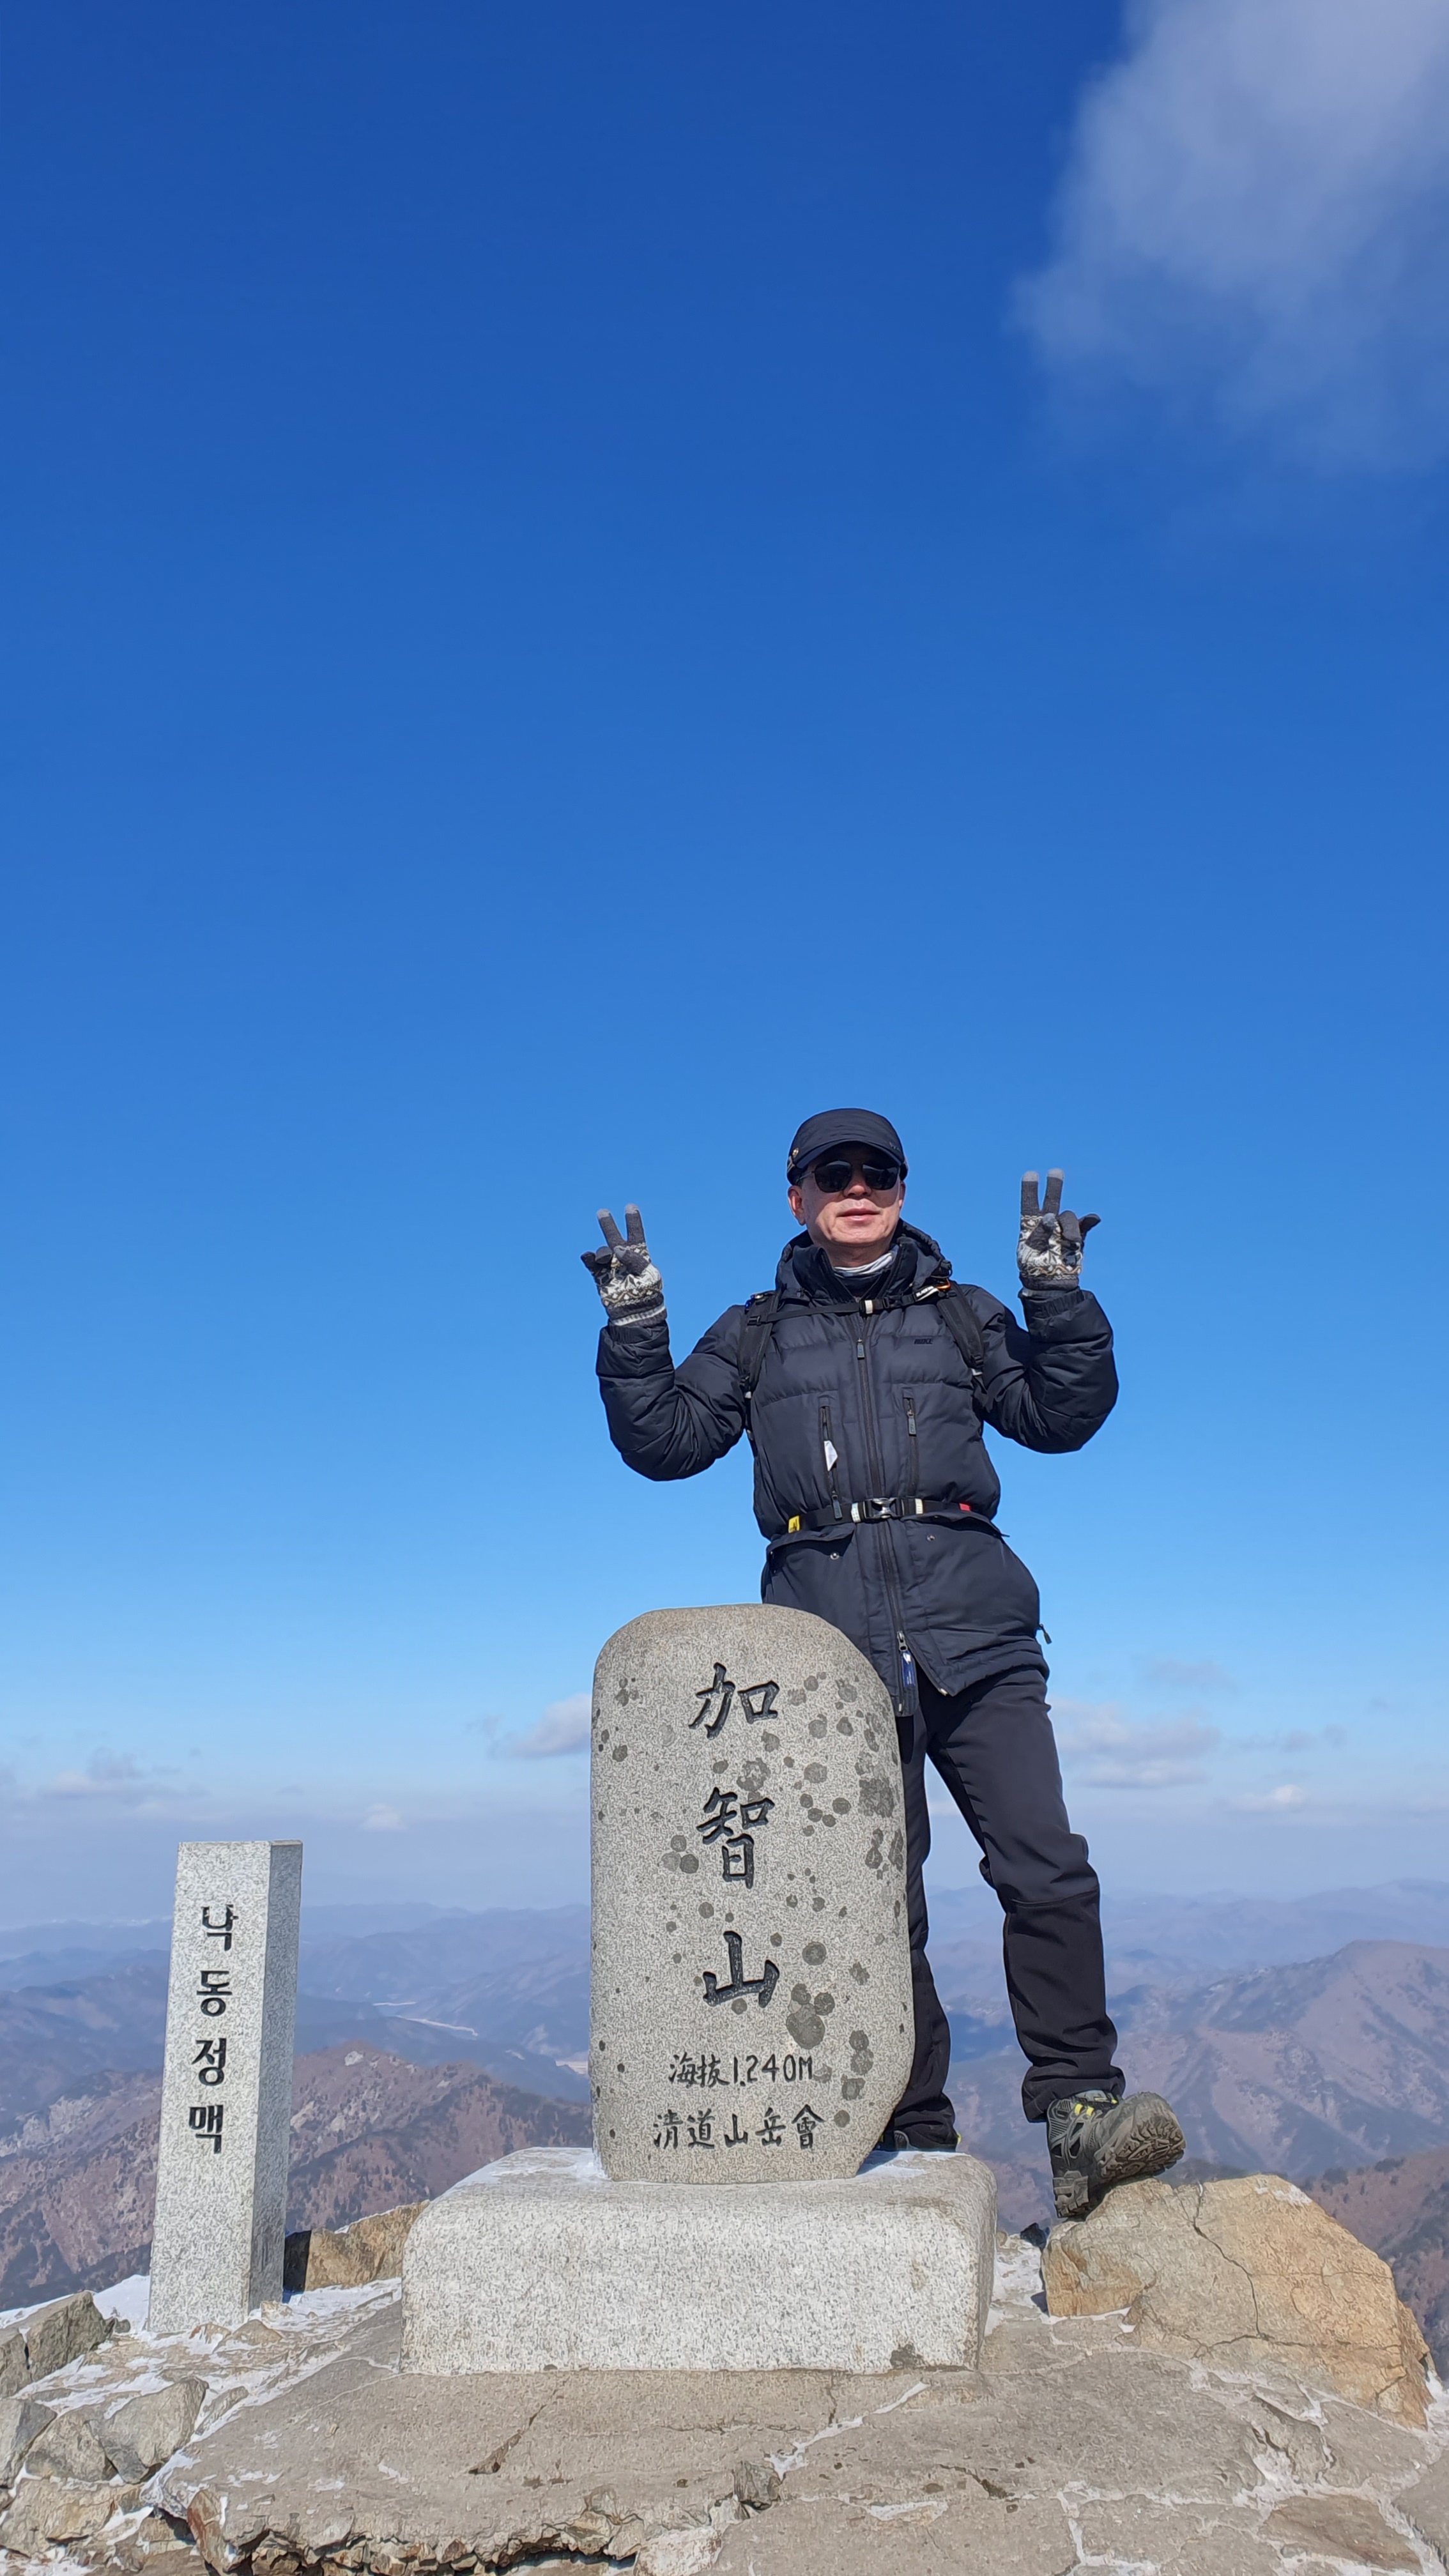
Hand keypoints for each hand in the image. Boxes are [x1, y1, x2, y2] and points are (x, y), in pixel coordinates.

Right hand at [581, 1204, 666, 1328]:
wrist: (636, 1314)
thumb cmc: (648, 1293)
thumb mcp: (648, 1275)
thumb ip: (635, 1259)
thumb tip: (617, 1249)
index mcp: (639, 1255)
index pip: (636, 1235)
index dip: (633, 1221)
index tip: (630, 1207)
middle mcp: (623, 1258)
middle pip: (614, 1238)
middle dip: (608, 1225)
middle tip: (602, 1212)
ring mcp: (611, 1267)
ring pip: (603, 1252)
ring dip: (603, 1251)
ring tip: (605, 1257)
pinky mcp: (601, 1277)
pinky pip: (593, 1265)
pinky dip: (589, 1259)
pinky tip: (587, 1255)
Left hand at [1018, 1170, 1099, 1289]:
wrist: (1050, 1286)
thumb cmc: (1034, 1270)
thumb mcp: (1030, 1252)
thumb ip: (1040, 1233)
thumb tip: (1050, 1216)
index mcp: (1031, 1226)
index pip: (1030, 1204)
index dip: (1030, 1189)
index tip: (1031, 1174)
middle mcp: (1048, 1224)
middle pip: (1052, 1201)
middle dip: (1054, 1186)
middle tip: (1056, 1171)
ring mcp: (1063, 1230)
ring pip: (1068, 1218)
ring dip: (1070, 1228)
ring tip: (1071, 1242)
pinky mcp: (1077, 1239)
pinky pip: (1085, 1226)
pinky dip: (1089, 1221)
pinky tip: (1093, 1218)